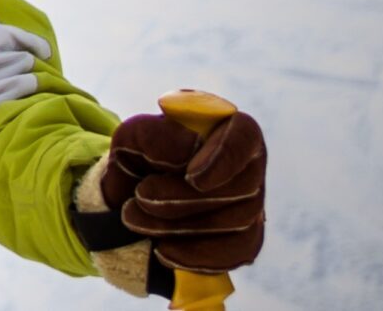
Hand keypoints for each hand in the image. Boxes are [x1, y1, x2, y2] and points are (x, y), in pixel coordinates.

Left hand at [77, 103, 265, 287]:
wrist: (130, 197)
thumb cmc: (138, 156)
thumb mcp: (134, 137)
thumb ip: (157, 136)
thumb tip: (190, 146)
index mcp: (226, 126)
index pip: (245, 135)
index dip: (225, 158)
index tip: (193, 178)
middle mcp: (248, 165)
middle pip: (240, 187)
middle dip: (184, 198)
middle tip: (140, 197)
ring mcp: (252, 204)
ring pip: (236, 223)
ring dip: (179, 225)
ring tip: (134, 219)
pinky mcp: (245, 240)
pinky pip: (235, 255)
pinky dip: (196, 256)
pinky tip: (163, 251)